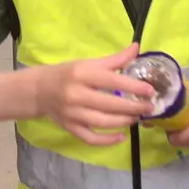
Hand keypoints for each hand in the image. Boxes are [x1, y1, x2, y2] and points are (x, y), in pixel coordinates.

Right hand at [34, 44, 155, 145]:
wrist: (38, 90)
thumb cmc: (66, 74)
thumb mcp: (87, 63)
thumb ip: (114, 59)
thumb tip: (136, 48)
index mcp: (82, 74)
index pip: (111, 81)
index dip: (133, 86)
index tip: (150, 91)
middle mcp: (76, 94)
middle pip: (109, 104)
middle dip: (133, 107)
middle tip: (149, 107)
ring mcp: (72, 114)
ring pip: (102, 122)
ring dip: (123, 122)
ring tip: (136, 118)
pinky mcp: (70, 128)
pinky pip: (90, 138)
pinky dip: (107, 140)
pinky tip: (121, 136)